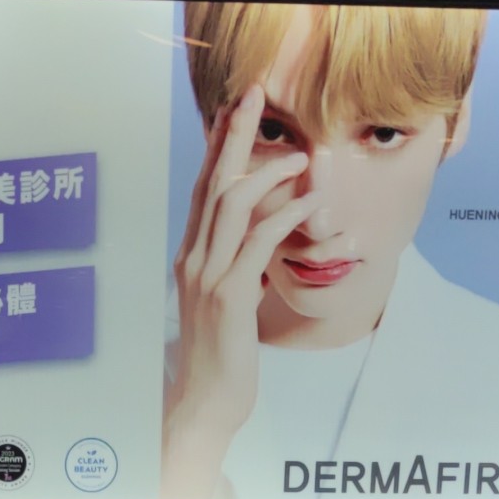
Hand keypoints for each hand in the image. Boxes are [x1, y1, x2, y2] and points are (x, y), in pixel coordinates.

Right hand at [162, 86, 319, 498]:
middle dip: (234, 135)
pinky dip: (283, 217)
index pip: (204, 188)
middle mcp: (193, 259)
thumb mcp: (226, 302)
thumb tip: (256, 242)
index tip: (237, 109)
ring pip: (232, 206)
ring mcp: (206, 277)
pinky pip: (257, 244)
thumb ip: (236, 266)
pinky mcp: (228, 298)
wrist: (205, 401)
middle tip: (256, 97)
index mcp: (191, 256)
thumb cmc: (221, 355)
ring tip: (302, 159)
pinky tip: (307, 204)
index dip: (220, 146)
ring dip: (269, 174)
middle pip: (212, 182)